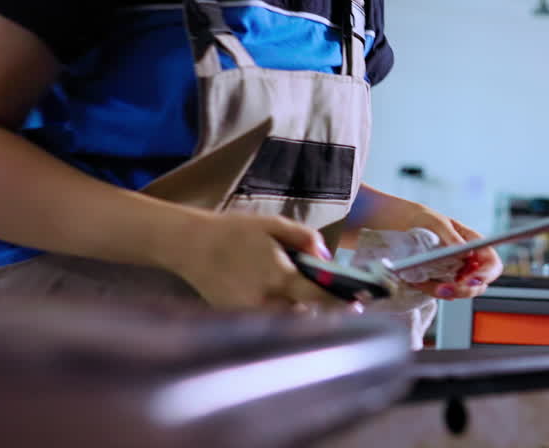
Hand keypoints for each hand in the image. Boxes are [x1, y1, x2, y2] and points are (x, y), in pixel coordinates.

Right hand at [167, 212, 363, 311]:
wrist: (189, 246)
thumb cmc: (233, 231)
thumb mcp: (273, 225)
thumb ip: (304, 238)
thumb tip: (327, 256)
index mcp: (278, 277)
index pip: (320, 297)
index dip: (341, 302)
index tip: (359, 303)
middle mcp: (266, 301)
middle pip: (307, 316)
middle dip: (324, 310)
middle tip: (341, 304)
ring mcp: (249, 314)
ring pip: (288, 323)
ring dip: (304, 314)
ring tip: (314, 303)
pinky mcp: (237, 320)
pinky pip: (268, 323)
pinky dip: (282, 317)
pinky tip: (287, 304)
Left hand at [402, 207, 502, 299]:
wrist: (406, 225)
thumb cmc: (426, 219)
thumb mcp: (439, 223)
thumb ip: (452, 237)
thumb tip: (466, 252)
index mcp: (475, 244)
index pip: (492, 264)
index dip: (486, 275)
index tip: (470, 279)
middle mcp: (470, 261)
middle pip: (479, 284)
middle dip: (463, 289)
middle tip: (444, 288)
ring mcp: (457, 272)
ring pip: (461, 292)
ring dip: (444, 292)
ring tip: (423, 283)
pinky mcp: (443, 280)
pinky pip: (443, 293)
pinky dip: (431, 290)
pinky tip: (418, 281)